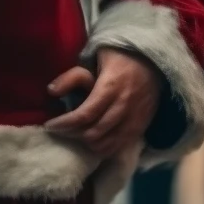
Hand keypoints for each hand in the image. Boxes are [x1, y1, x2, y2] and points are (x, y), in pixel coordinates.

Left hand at [45, 48, 163, 159]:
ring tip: (75, 135)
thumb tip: (51, 91)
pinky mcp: (142, 125)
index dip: (65, 124)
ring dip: (88, 143)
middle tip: (60, 130)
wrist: (154, 60)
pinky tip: (93, 142)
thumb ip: (73, 76)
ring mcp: (135, 118)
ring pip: (108, 143)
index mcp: (111, 87)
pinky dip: (104, 148)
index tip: (49, 126)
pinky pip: (121, 145)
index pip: (85, 115)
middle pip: (94, 132)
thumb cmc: (120, 55)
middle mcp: (124, 105)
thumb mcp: (95, 57)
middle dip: (73, 134)